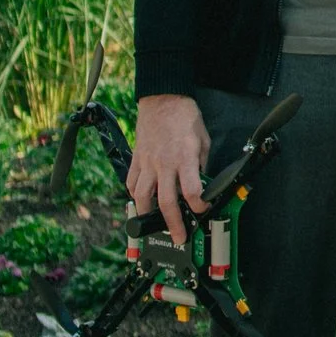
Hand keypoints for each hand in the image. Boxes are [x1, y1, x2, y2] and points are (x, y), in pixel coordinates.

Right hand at [127, 94, 210, 246]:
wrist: (163, 100)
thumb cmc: (185, 118)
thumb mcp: (203, 140)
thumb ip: (200, 164)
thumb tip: (201, 183)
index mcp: (185, 158)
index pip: (191, 190)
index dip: (198, 205)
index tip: (202, 210)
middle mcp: (164, 164)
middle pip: (165, 201)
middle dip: (173, 223)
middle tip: (178, 236)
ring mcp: (147, 163)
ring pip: (142, 197)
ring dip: (148, 214)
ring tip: (154, 225)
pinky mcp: (136, 160)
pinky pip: (132, 183)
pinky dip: (135, 195)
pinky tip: (142, 201)